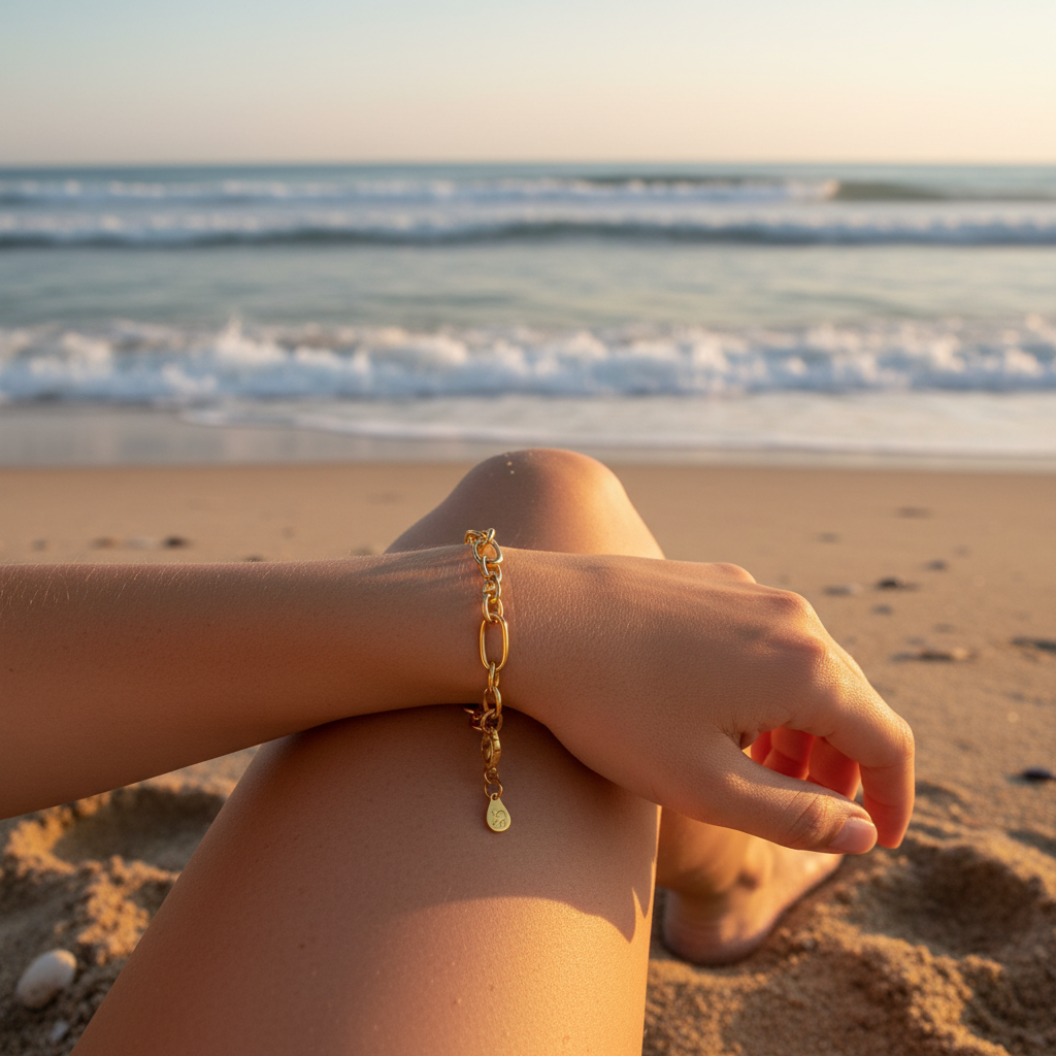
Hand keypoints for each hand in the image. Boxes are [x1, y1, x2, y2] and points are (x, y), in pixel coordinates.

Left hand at [505, 551, 913, 853]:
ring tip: (764, 771)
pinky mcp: (712, 579)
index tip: (878, 840)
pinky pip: (764, 639)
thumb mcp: (705, 785)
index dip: (893, 799)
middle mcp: (793, 617)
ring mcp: (751, 589)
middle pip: (852, 700)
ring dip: (803, 727)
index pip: (888, 740)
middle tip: (815, 813)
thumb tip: (862, 834)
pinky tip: (723, 713)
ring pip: (807, 667)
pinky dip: (768, 686)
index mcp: (808, 668)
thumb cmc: (612, 708)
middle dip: (844, 766)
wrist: (529, 615)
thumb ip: (794, 817)